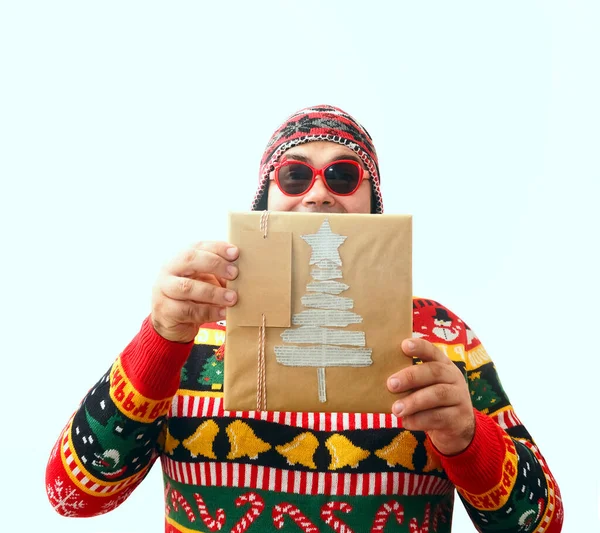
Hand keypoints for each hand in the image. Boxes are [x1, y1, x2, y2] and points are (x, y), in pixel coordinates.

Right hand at [151, 242, 238, 342]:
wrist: (172, 323)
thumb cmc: (193, 297)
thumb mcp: (206, 281)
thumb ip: (220, 274)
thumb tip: (245, 273)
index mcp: (180, 257)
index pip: (199, 246)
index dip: (218, 248)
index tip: (236, 253)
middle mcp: (169, 270)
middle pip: (189, 259)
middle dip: (214, 264)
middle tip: (234, 273)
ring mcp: (164, 290)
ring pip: (187, 287)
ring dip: (213, 293)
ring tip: (232, 298)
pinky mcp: (166, 311)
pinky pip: (188, 310)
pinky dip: (209, 312)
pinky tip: (223, 313)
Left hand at [387, 338, 474, 455]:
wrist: (457, 428)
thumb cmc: (432, 401)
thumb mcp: (425, 386)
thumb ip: (411, 381)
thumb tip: (383, 380)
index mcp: (443, 365)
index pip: (432, 351)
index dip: (419, 347)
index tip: (404, 345)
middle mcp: (454, 378)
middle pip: (434, 372)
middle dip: (410, 377)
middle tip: (391, 384)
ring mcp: (459, 397)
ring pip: (437, 395)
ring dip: (413, 401)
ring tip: (396, 409)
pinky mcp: (458, 418)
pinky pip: (438, 417)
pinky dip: (419, 420)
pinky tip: (406, 422)